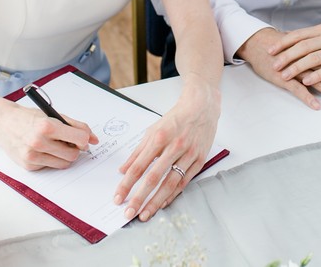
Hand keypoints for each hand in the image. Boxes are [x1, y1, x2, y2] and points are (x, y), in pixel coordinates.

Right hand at [0, 101, 97, 169]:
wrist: (3, 123)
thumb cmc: (29, 118)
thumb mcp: (53, 115)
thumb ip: (75, 126)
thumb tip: (94, 139)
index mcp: (47, 126)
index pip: (79, 139)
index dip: (84, 139)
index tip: (83, 138)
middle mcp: (39, 142)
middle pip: (73, 155)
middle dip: (74, 149)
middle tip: (67, 142)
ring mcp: (32, 156)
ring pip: (64, 163)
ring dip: (64, 156)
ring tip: (55, 145)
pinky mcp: (28, 166)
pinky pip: (50, 166)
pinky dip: (51, 159)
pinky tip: (42, 150)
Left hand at [114, 78, 219, 221]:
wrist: (201, 107)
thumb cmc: (176, 118)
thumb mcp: (152, 129)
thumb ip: (138, 151)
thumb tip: (123, 170)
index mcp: (159, 137)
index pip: (139, 166)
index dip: (127, 184)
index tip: (118, 197)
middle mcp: (174, 147)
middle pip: (153, 178)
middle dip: (139, 198)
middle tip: (129, 213)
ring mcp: (188, 154)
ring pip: (170, 183)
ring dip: (156, 201)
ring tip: (145, 214)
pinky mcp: (199, 160)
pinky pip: (184, 182)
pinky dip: (172, 195)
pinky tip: (162, 204)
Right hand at [238, 29, 320, 108]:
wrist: (261, 44)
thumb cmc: (284, 49)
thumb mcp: (305, 50)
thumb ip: (320, 56)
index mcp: (317, 54)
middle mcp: (310, 61)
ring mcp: (297, 69)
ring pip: (320, 81)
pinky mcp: (284, 77)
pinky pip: (297, 88)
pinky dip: (307, 96)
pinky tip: (317, 105)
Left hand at [270, 23, 320, 87]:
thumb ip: (314, 36)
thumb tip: (293, 38)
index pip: (299, 35)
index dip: (283, 43)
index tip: (270, 50)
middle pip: (303, 46)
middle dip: (286, 56)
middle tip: (274, 65)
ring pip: (314, 57)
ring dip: (297, 67)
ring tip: (285, 76)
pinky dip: (317, 75)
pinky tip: (306, 81)